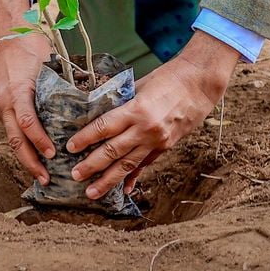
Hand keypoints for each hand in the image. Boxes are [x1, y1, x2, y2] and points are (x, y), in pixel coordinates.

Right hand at [0, 0, 53, 185]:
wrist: (6, 34)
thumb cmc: (30, 45)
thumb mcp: (46, 62)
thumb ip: (60, 84)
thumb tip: (87, 103)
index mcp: (17, 90)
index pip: (28, 122)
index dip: (40, 141)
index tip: (53, 155)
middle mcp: (5, 101)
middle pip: (15, 139)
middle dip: (30, 162)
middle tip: (46, 179)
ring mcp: (0, 104)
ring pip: (11, 138)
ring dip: (25, 157)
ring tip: (41, 175)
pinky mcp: (1, 106)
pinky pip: (11, 129)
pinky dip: (22, 144)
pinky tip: (34, 155)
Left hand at [66, 32, 238, 199]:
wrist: (199, 84)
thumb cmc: (168, 78)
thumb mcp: (140, 84)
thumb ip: (121, 100)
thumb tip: (99, 108)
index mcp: (136, 109)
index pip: (104, 127)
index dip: (85, 138)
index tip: (70, 147)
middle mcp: (146, 129)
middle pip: (113, 151)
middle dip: (92, 165)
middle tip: (74, 176)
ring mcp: (157, 141)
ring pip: (128, 165)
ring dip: (109, 180)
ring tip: (92, 192)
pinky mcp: (166, 147)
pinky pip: (146, 164)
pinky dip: (134, 177)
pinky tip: (124, 189)